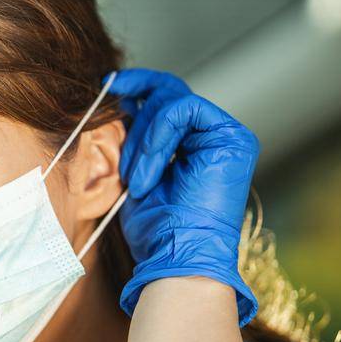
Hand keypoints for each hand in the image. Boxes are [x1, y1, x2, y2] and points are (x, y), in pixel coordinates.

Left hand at [108, 68, 258, 325]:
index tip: (106, 84)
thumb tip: (118, 98)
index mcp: (192, 143)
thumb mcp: (134, 172)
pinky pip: (183, 110)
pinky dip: (157, 139)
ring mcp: (226, 135)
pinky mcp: (234, 137)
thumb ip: (136, 137)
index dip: (137, 85)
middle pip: (168, 94)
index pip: (164, 98)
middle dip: (135, 120)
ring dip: (143, 141)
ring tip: (136, 180)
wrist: (176, 258)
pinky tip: (149, 175)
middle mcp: (213, 135)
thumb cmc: (154, 228)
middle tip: (123, 164)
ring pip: (172, 102)